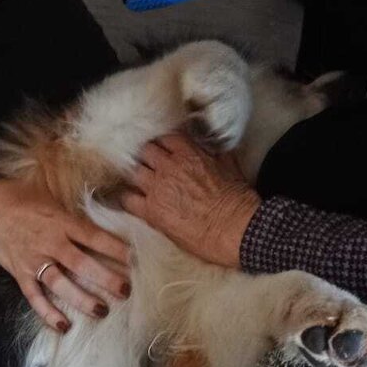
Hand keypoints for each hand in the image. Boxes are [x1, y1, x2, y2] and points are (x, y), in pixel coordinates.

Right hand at [0, 174, 130, 332]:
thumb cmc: (19, 195)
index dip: (115, 249)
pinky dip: (48, 313)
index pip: (94, 237)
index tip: (135, 259)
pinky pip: (35, 297)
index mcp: (60, 221)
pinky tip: (64, 327)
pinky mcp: (18, 273)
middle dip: (106, 278)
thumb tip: (101, 216)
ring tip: (102, 311)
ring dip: (82, 299)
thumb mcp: (50, 195)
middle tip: (126, 290)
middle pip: (82, 264)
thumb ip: (72, 211)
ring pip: (61, 284)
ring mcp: (33, 260)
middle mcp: (49, 242)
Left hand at [121, 132, 260, 267]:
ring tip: (141, 184)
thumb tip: (212, 144)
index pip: (166, 138)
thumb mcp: (229, 165)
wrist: (234, 228)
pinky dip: (128, 199)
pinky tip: (132, 202)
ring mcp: (157, 188)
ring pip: (134, 172)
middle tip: (152, 167)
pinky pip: (128, 200)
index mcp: (188, 153)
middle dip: (148, 158)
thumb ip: (214, 151)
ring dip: (139, 176)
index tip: (165, 151)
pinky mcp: (151, 211)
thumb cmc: (237, 199)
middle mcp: (168, 167)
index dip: (164, 145)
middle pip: (146, 151)